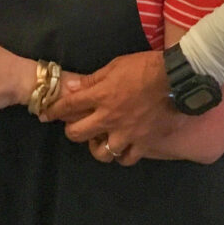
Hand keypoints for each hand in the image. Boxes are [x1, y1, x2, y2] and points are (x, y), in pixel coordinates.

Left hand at [45, 51, 177, 166]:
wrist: (176, 80)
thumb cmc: (144, 67)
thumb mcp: (115, 65)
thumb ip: (93, 80)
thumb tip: (72, 88)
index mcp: (101, 96)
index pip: (68, 106)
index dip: (54, 110)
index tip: (47, 114)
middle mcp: (109, 119)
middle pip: (78, 134)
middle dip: (72, 131)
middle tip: (76, 127)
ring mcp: (127, 134)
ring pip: (102, 153)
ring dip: (98, 146)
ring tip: (102, 139)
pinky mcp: (144, 143)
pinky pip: (128, 158)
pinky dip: (123, 155)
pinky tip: (123, 147)